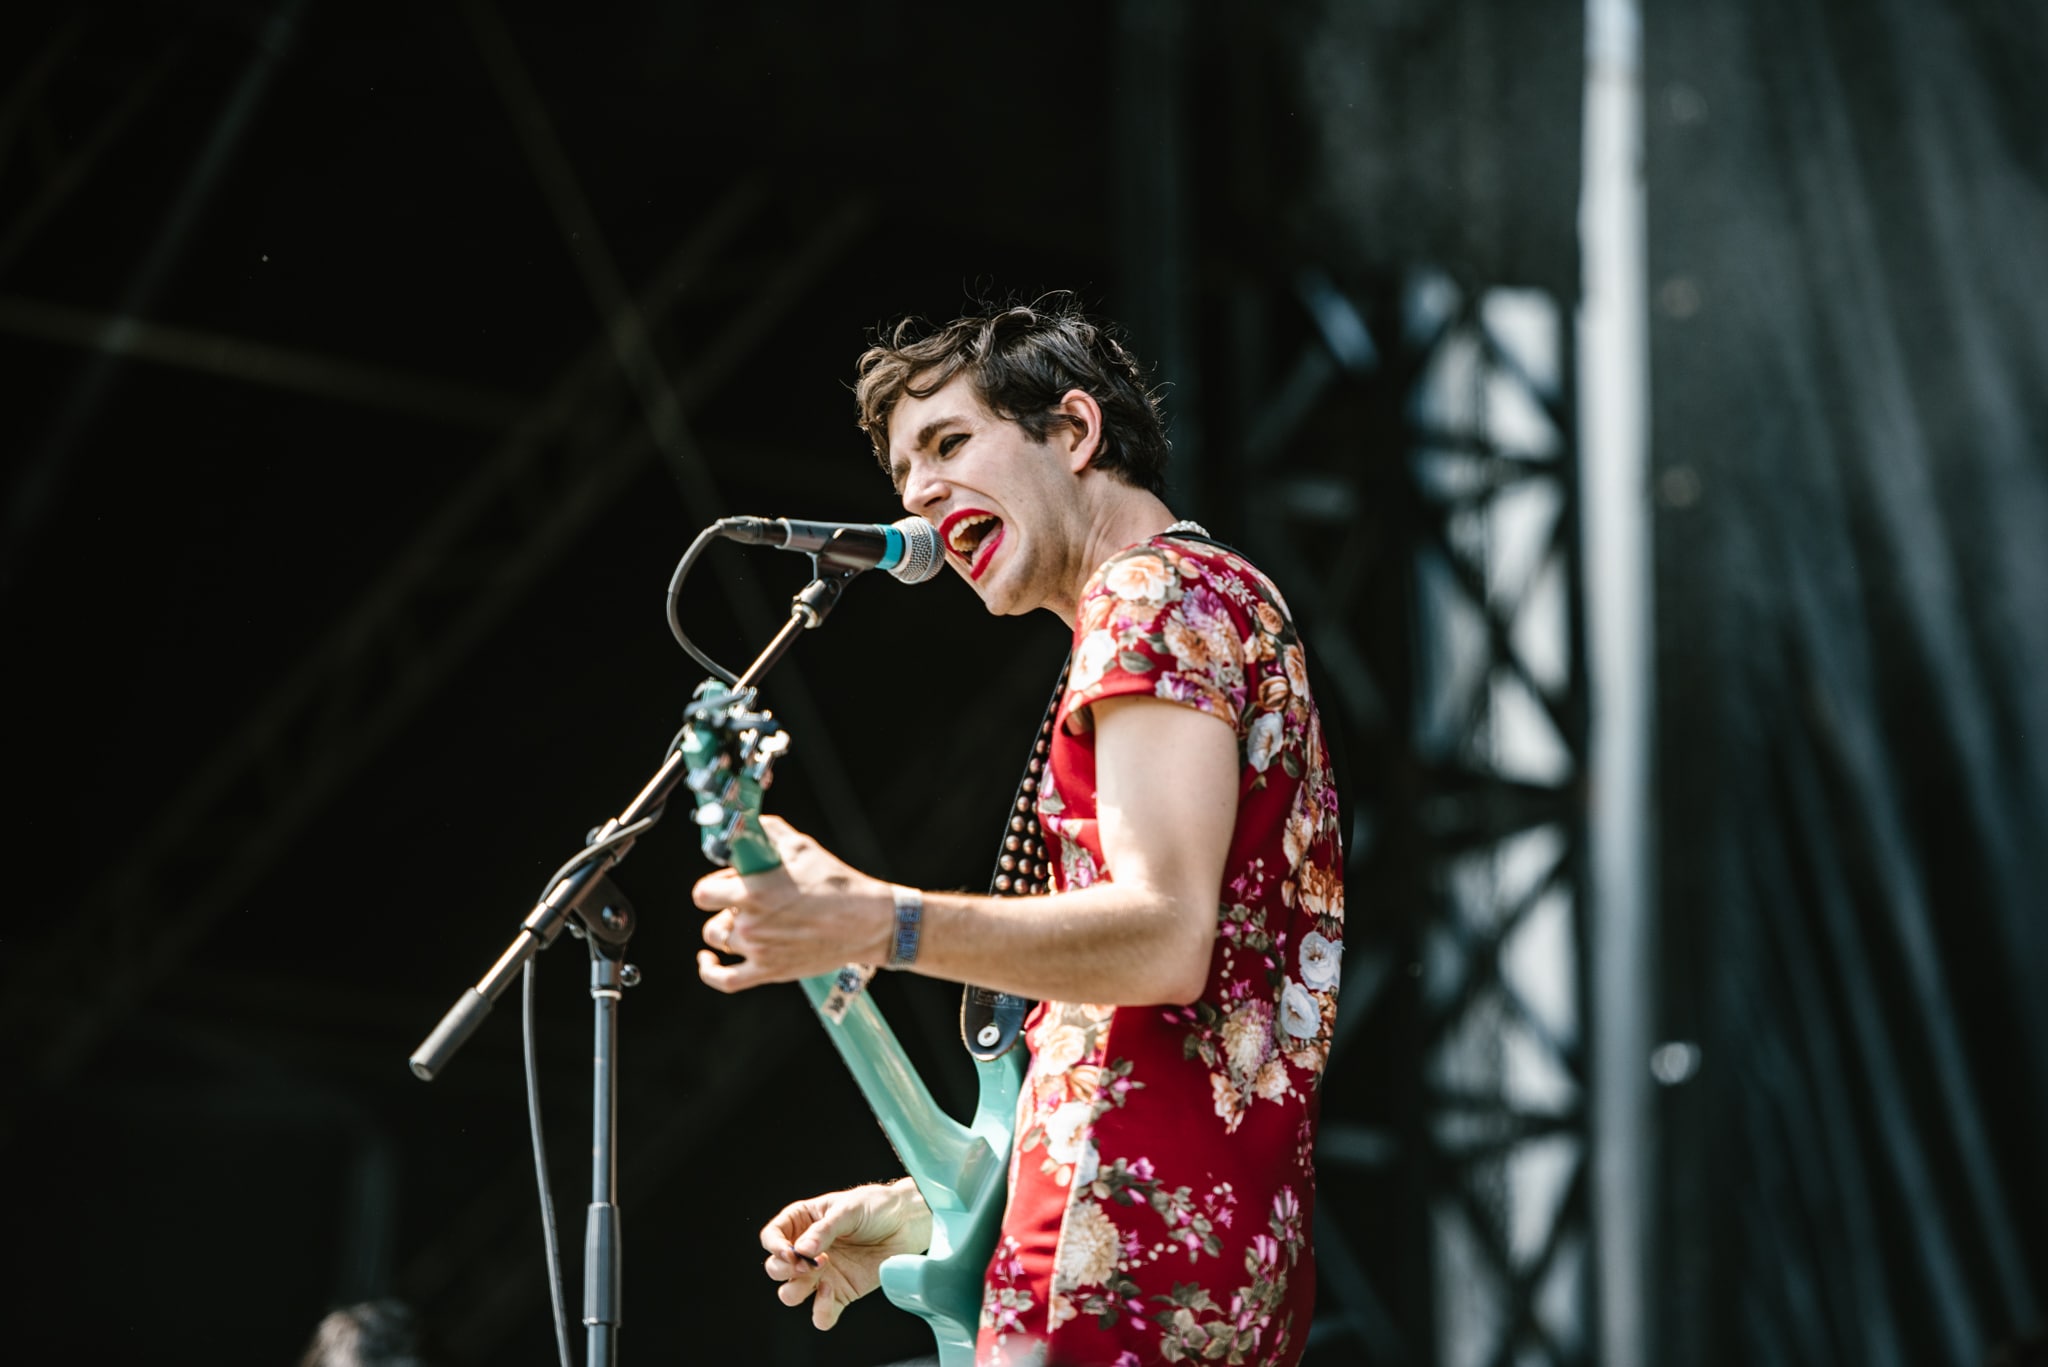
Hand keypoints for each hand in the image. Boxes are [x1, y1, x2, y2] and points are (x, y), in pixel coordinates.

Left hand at [693, 816, 894, 991]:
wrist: (867, 923)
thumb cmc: (837, 883)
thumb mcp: (802, 847)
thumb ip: (767, 833)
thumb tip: (747, 826)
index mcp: (753, 892)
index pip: (703, 893)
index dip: (715, 884)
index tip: (730, 880)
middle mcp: (750, 924)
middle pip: (714, 915)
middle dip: (727, 905)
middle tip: (752, 897)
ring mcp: (758, 951)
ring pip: (720, 940)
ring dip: (729, 928)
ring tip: (751, 919)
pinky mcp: (769, 972)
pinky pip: (725, 979)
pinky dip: (710, 970)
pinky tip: (707, 960)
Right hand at [759, 1178, 932, 1328]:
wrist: (908, 1222)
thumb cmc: (877, 1206)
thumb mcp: (848, 1209)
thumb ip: (825, 1230)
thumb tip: (802, 1249)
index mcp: (803, 1222)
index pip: (772, 1237)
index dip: (774, 1246)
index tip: (790, 1251)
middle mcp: (808, 1250)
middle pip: (775, 1269)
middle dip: (785, 1269)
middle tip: (808, 1262)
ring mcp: (822, 1274)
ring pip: (790, 1294)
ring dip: (797, 1290)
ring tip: (824, 1272)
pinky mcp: (840, 1293)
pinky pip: (821, 1314)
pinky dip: (820, 1312)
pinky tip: (831, 1293)